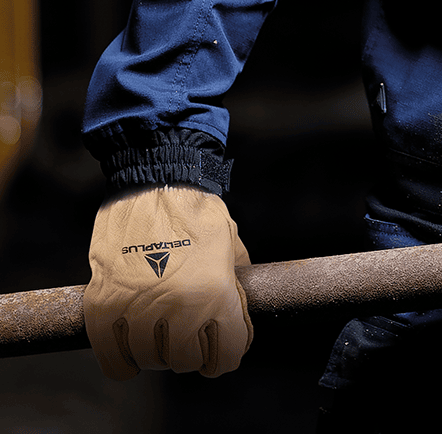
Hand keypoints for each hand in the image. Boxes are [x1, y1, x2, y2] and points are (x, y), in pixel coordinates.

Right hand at [84, 184, 252, 379]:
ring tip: (158, 333)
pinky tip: (131, 351)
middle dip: (189, 351)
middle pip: (184, 361)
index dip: (225, 355)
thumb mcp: (231, 247)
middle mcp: (177, 307)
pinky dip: (122, 361)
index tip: (218, 350)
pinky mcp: (104, 301)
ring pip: (149, 359)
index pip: (225, 357)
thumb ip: (235, 289)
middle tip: (186, 336)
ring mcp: (137, 306)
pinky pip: (111, 355)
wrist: (156, 180)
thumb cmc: (197, 211)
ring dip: (156, 352)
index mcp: (215, 294)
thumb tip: (237, 321)